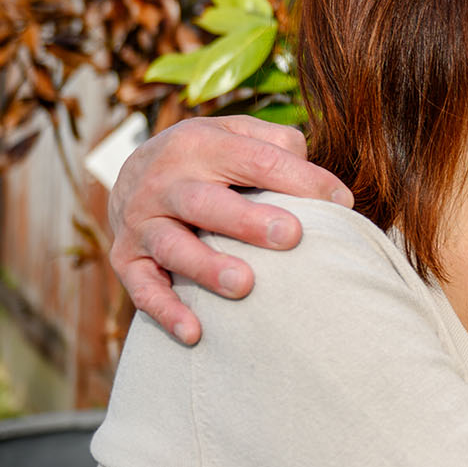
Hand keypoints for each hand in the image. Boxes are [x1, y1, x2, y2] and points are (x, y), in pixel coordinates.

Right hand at [107, 115, 352, 345]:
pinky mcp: (126, 260)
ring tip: (245, 285)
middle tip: (290, 236)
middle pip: (206, 201)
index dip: (301, 180)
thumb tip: (321, 184)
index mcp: (199, 143)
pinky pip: (142, 288)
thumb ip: (278, 145)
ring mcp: (142, 223)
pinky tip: (195, 333)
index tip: (341, 203)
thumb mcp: (237, 133)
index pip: (256, 160)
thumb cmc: (209, 158)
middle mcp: (164, 181)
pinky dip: (166, 312)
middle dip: (248, 220)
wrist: (132, 173)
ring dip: (208, 267)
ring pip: (173, 246)